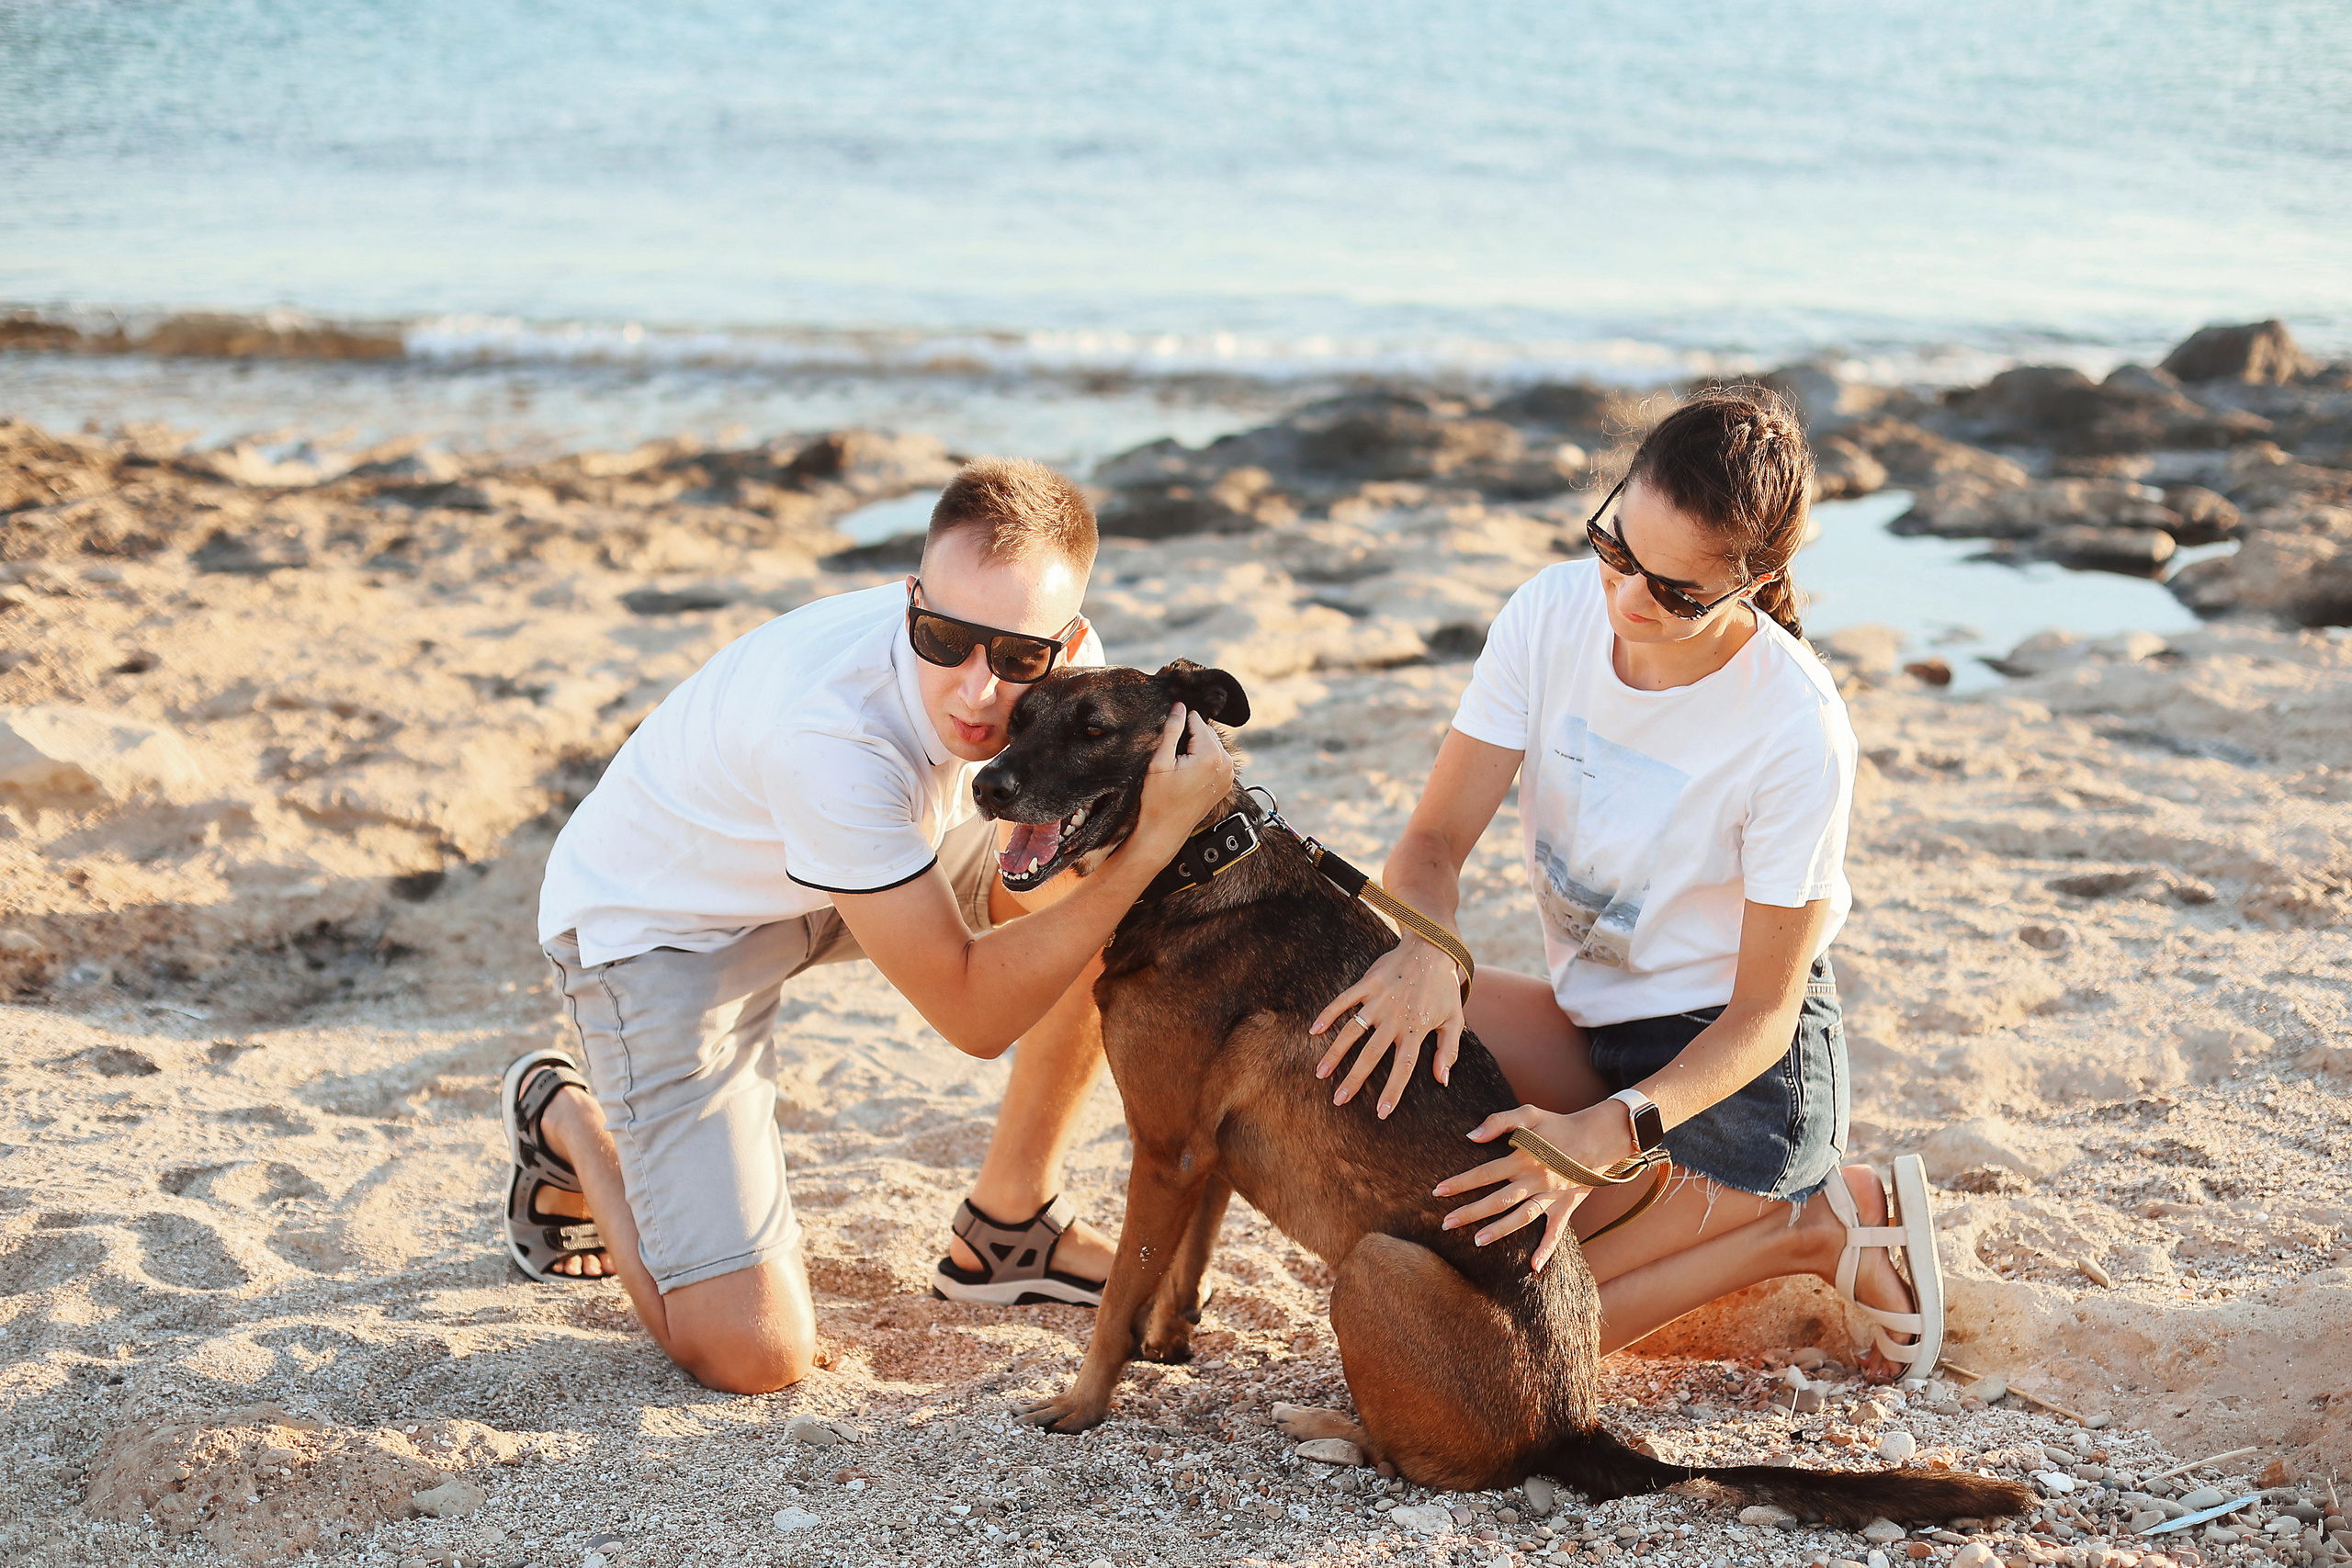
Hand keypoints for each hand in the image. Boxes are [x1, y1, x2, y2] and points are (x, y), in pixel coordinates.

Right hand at [1122, 706, 1235, 861]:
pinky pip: (1216, 760)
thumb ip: (1172, 730)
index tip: (1167, 738)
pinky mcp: (1226, 784)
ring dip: (1196, 748)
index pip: (1196, 720)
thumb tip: (1179, 706)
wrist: (1165, 831)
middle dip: (1189, 736)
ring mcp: (1229, 775)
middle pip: (1206, 731)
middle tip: (1172, 755)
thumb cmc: (1159, 800)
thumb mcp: (1159, 761)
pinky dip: (1203, 761)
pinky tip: (1188, 774)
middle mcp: (1226, 763)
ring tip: (1178, 765)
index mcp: (1211, 754)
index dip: (1178, 725)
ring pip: (1211, 745)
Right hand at [1308, 932, 1465, 1118]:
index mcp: (1416, 1030)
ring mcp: (1378, 1001)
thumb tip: (1443, 1080)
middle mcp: (1394, 1018)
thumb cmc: (1443, 988)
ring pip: (1352, 1032)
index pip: (1403, 1067)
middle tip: (1338, 1101)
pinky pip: (1343, 1001)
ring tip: (1320, 1073)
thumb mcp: (1455, 1020)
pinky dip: (1328, 1014)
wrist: (1431, 948)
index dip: (1392, 1090)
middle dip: (1354, 1080)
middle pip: (1371, 1055)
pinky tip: (1314, 1030)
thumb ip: (1448, 1050)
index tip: (1381, 1112)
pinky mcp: (1367, 984)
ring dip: (1334, 1053)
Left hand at [1430, 1103, 1640, 1272]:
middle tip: (1446, 1223)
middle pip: (1497, 1200)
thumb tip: (1472, 1136)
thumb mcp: (1529, 1114)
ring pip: (1521, 1217)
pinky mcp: (1566, 1206)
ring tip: (1476, 1241)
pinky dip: (1546, 1249)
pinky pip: (1556, 1231)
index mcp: (1523, 1158)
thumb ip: (1498, 1122)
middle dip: (1470, 1212)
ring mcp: (1551, 1196)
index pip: (1485, 1173)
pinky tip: (1534, 1266)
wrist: (1598, 1137)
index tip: (1439, 1191)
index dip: (1461, 1183)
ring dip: (1499, 1230)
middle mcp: (1535, 1180)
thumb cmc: (1559, 1125)